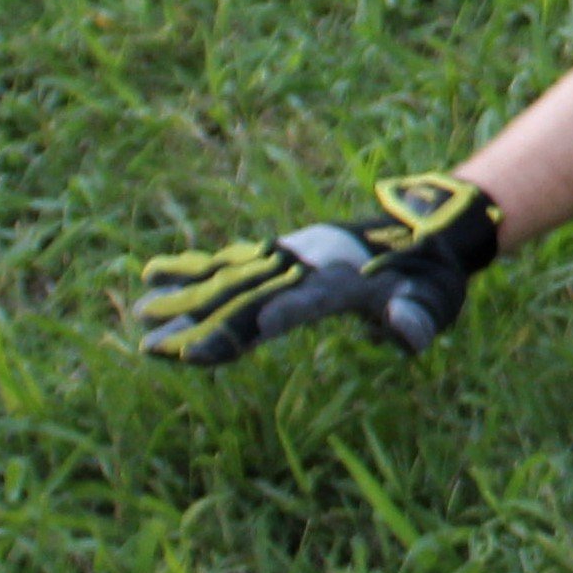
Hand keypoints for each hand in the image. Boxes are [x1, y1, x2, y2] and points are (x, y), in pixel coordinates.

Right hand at [129, 174, 500, 366]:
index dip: (282, 315)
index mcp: (343, 282)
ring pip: (229, 279)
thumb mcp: (433, 299)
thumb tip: (407, 335)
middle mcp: (306, 266)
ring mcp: (288, 257)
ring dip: (185, 297)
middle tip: (155, 345)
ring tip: (139, 313)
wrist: (425, 227)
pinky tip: (152, 275)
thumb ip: (417, 317)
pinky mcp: (278, 255)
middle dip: (204, 322)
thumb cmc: (429, 276)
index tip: (251, 328)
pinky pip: (229, 263)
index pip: (306, 303)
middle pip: (250, 297)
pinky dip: (192, 269)